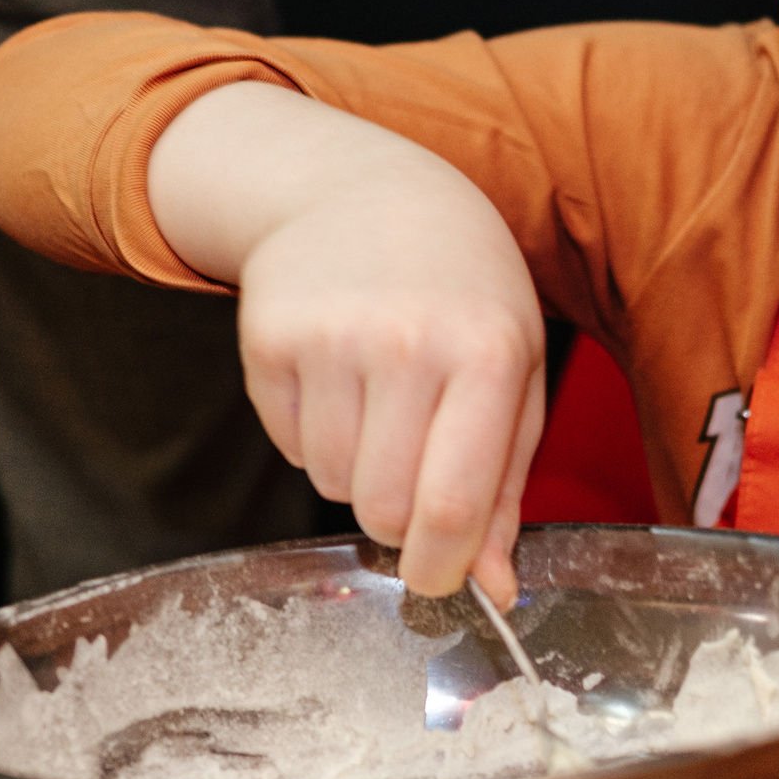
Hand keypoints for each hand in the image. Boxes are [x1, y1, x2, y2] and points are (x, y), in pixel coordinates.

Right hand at [148, 83, 545, 600]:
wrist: (363, 190)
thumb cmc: (459, 289)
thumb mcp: (510, 370)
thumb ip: (505, 486)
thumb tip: (495, 589)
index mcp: (485, 351)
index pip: (450, 503)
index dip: (443, 567)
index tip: (442, 579)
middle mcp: (405, 341)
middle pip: (383, 510)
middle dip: (401, 517)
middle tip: (415, 466)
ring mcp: (328, 337)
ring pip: (332, 485)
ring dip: (357, 469)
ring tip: (380, 400)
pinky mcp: (267, 340)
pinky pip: (290, 447)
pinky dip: (316, 435)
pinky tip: (339, 377)